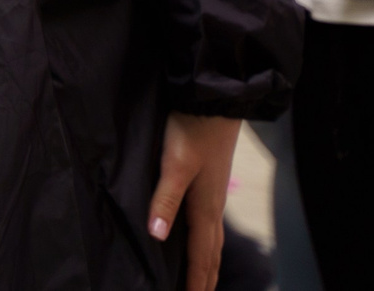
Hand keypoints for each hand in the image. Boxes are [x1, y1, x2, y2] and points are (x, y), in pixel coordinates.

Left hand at [148, 113, 238, 290]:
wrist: (215, 101)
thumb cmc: (193, 130)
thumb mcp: (175, 164)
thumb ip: (165, 199)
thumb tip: (158, 236)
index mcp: (204, 208)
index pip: (201, 257)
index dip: (196, 281)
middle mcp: (213, 207)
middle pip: (211, 254)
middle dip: (206, 279)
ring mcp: (215, 195)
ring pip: (212, 240)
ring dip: (208, 263)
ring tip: (202, 279)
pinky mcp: (211, 182)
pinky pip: (210, 224)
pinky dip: (207, 243)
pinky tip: (201, 238)